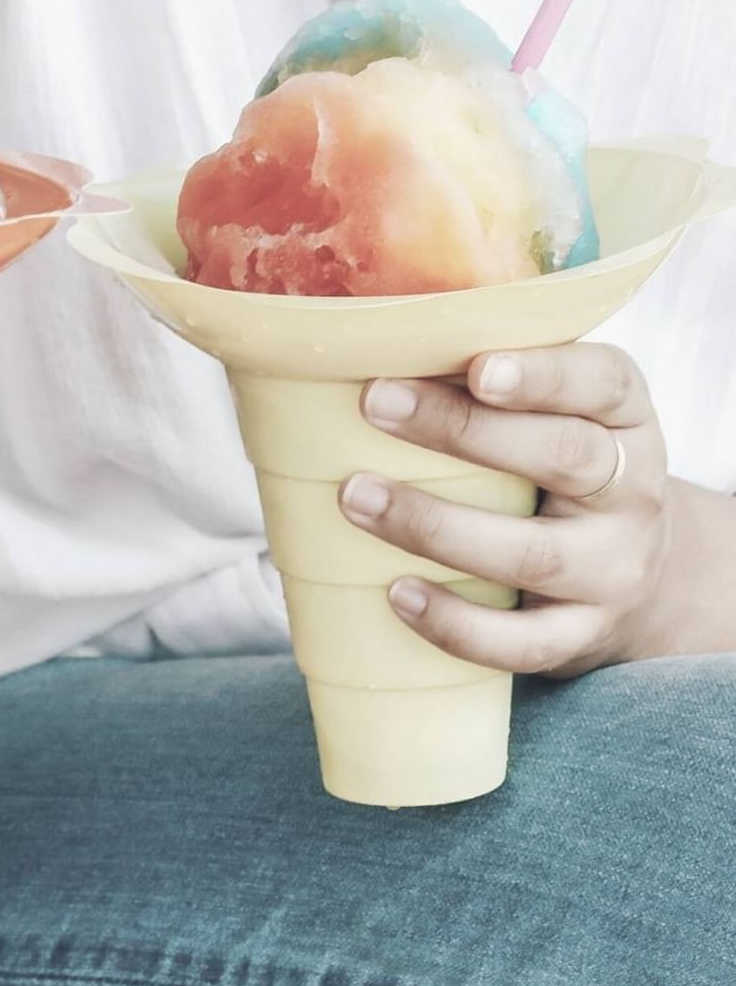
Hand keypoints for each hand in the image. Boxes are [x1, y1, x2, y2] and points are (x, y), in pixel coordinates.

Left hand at [339, 344, 674, 677]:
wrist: (631, 574)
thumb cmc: (552, 467)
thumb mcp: (551, 413)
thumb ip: (483, 379)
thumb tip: (359, 343)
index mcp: (624, 418)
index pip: (603, 383)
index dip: (543, 374)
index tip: (476, 366)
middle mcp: (631, 491)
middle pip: (562, 456)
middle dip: (463, 430)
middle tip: (374, 404)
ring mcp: (612, 570)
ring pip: (532, 553)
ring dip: (435, 526)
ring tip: (355, 496)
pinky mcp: (581, 635)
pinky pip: (522, 642)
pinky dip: (455, 622)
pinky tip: (396, 593)